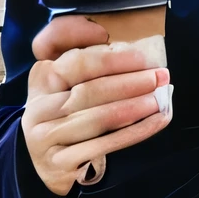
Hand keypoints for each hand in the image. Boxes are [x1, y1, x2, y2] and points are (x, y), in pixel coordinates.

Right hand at [22, 14, 170, 196]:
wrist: (45, 164)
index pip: (77, 63)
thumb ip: (77, 51)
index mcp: (42, 78)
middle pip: (89, 91)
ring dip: (133, 108)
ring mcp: (46, 137)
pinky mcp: (59, 162)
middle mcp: (39, 107)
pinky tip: (155, 123)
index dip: (112, 60)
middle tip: (160, 78)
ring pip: (97, 119)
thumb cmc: (64, 115)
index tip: (143, 59)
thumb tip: (102, 33)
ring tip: (158, 100)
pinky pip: (103, 146)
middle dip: (130, 83)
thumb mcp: (63, 81)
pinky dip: (133, 134)